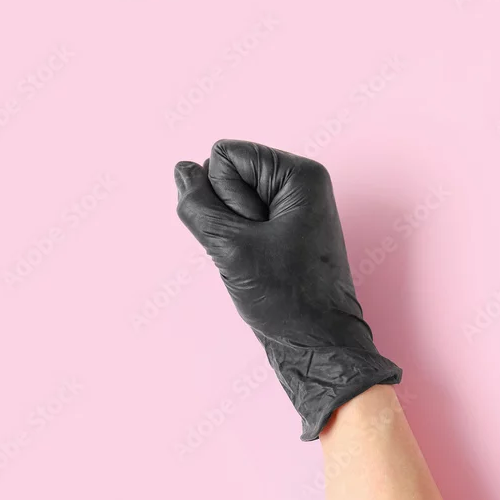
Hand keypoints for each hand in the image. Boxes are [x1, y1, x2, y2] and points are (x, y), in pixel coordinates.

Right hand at [174, 139, 400, 439]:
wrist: (317, 346)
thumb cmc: (288, 300)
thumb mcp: (231, 248)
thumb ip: (197, 204)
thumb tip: (182, 170)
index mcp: (300, 175)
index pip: (224, 154)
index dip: (225, 196)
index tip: (257, 233)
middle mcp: (298, 184)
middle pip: (224, 174)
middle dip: (228, 214)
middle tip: (260, 252)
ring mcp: (289, 207)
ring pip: (225, 201)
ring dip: (230, 233)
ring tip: (260, 262)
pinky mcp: (279, 229)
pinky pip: (236, 222)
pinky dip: (235, 244)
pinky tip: (256, 267)